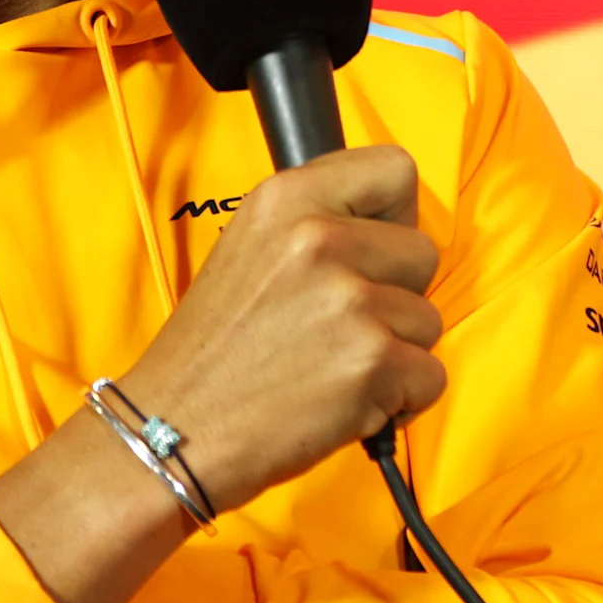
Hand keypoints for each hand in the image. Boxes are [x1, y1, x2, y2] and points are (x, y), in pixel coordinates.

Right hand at [124, 145, 445, 510]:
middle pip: (423, 252)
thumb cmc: (214, 353)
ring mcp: (350, 301)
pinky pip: (431, 376)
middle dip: (396, 295)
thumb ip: (317, 222)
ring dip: (395, 352)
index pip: (395, 170)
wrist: (172, 433)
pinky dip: (401, 400)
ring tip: (331, 368)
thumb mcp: (249, 249)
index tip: (372, 252)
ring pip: (428, 320)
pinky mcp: (372, 362)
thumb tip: (390, 225)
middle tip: (339, 327)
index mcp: (286, 198)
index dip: (395, 218)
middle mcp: (320, 238)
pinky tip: (346, 402)